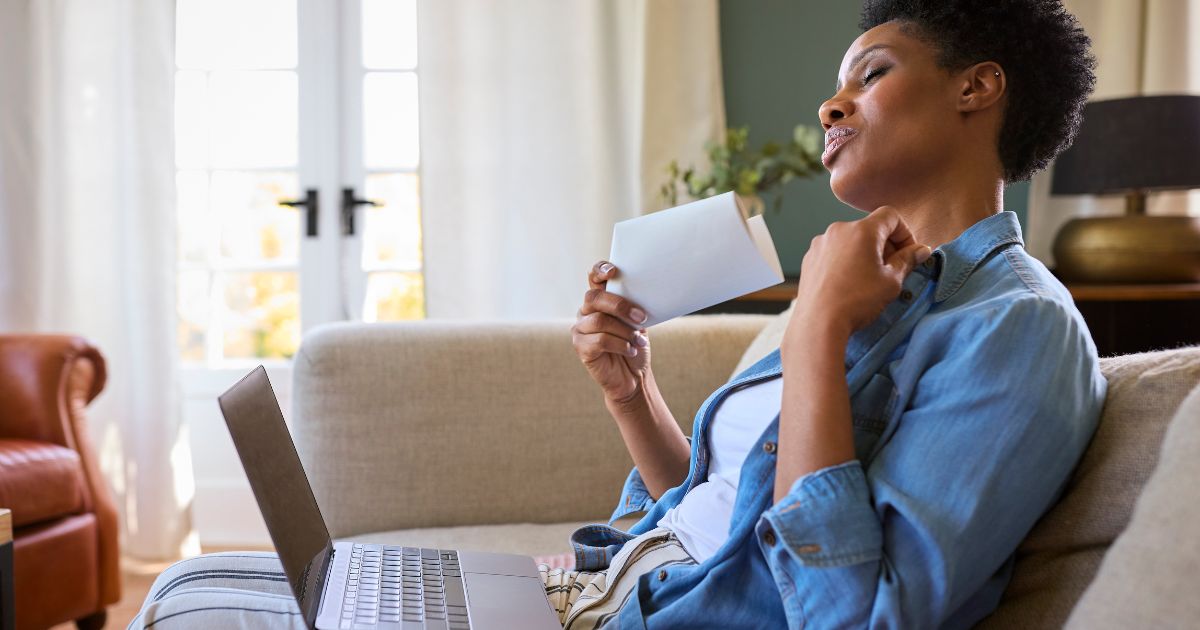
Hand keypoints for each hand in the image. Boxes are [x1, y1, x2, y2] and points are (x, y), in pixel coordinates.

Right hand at [571, 261, 651, 403]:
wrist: (634, 377)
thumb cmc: (635, 346)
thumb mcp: (638, 322)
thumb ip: (633, 306)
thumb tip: (643, 292)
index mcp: (600, 301)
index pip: (593, 278)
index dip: (600, 270)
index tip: (613, 271)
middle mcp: (586, 312)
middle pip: (594, 298)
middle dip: (620, 306)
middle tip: (641, 318)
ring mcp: (580, 329)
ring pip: (599, 321)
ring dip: (625, 331)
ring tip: (639, 341)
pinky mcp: (581, 347)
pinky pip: (599, 340)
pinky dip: (620, 345)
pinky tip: (631, 350)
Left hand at [786, 207, 930, 342]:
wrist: (818, 323)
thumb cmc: (857, 301)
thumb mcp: (892, 281)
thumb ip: (908, 260)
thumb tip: (921, 250)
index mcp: (861, 230)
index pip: (890, 216)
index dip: (904, 232)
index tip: (908, 253)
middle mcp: (838, 230)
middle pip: (869, 228)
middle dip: (885, 245)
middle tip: (892, 270)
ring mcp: (820, 244)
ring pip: (850, 241)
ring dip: (864, 254)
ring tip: (869, 280)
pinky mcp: (809, 258)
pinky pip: (834, 252)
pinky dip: (845, 261)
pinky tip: (848, 284)